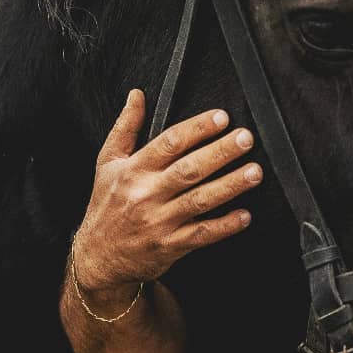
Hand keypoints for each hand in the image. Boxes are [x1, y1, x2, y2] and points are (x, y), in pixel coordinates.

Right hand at [74, 89, 262, 297]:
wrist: (98, 257)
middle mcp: (146, 194)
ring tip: (254, 172)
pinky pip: (201, 235)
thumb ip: (125, 127)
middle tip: (245, 139)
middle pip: (189, 169)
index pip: (169, 143)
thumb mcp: (107, 163)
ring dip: (230, 186)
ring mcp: (159, 222)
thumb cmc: (106, 206)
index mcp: (134, 170)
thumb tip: (137, 95)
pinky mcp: (170, 246)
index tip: (222, 117)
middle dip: (220, 152)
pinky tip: (245, 215)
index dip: (197, 129)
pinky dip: (224, 226)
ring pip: (200, 201)